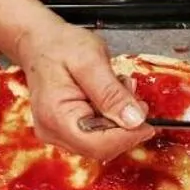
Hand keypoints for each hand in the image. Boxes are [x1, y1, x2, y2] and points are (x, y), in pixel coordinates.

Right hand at [11, 13, 153, 160]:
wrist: (41, 42)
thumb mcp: (91, 61)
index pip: (98, 145)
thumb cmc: (61, 47)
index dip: (128, 137)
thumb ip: (112, 93)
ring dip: (120, 119)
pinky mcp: (68, 130)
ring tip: (117, 87)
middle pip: (102, 147)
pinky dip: (111, 118)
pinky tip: (109, 95)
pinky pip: (98, 134)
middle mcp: (53, 131)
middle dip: (125, 126)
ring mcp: (59, 133)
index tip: (148, 122)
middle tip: (131, 94)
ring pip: (103, 142)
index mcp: (56, 116)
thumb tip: (134, 121)